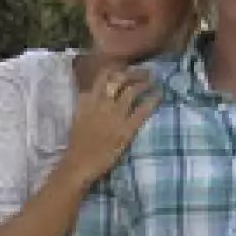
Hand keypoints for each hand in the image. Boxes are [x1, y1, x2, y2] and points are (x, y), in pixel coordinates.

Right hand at [63, 65, 161, 186]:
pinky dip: (152, 101)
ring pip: (133, 91)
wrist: (78, 165)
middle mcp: (102, 103)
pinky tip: (159, 96)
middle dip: (134, 73)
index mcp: (88, 100)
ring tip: (153, 82)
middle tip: (145, 74)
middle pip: (120, 79)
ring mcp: (115, 115)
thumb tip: (93, 96)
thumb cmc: (77, 146)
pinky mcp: (126, 129)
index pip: (103, 76)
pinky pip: (142, 110)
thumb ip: (87, 105)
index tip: (125, 70)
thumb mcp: (78, 118)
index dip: (117, 70)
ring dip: (145, 83)